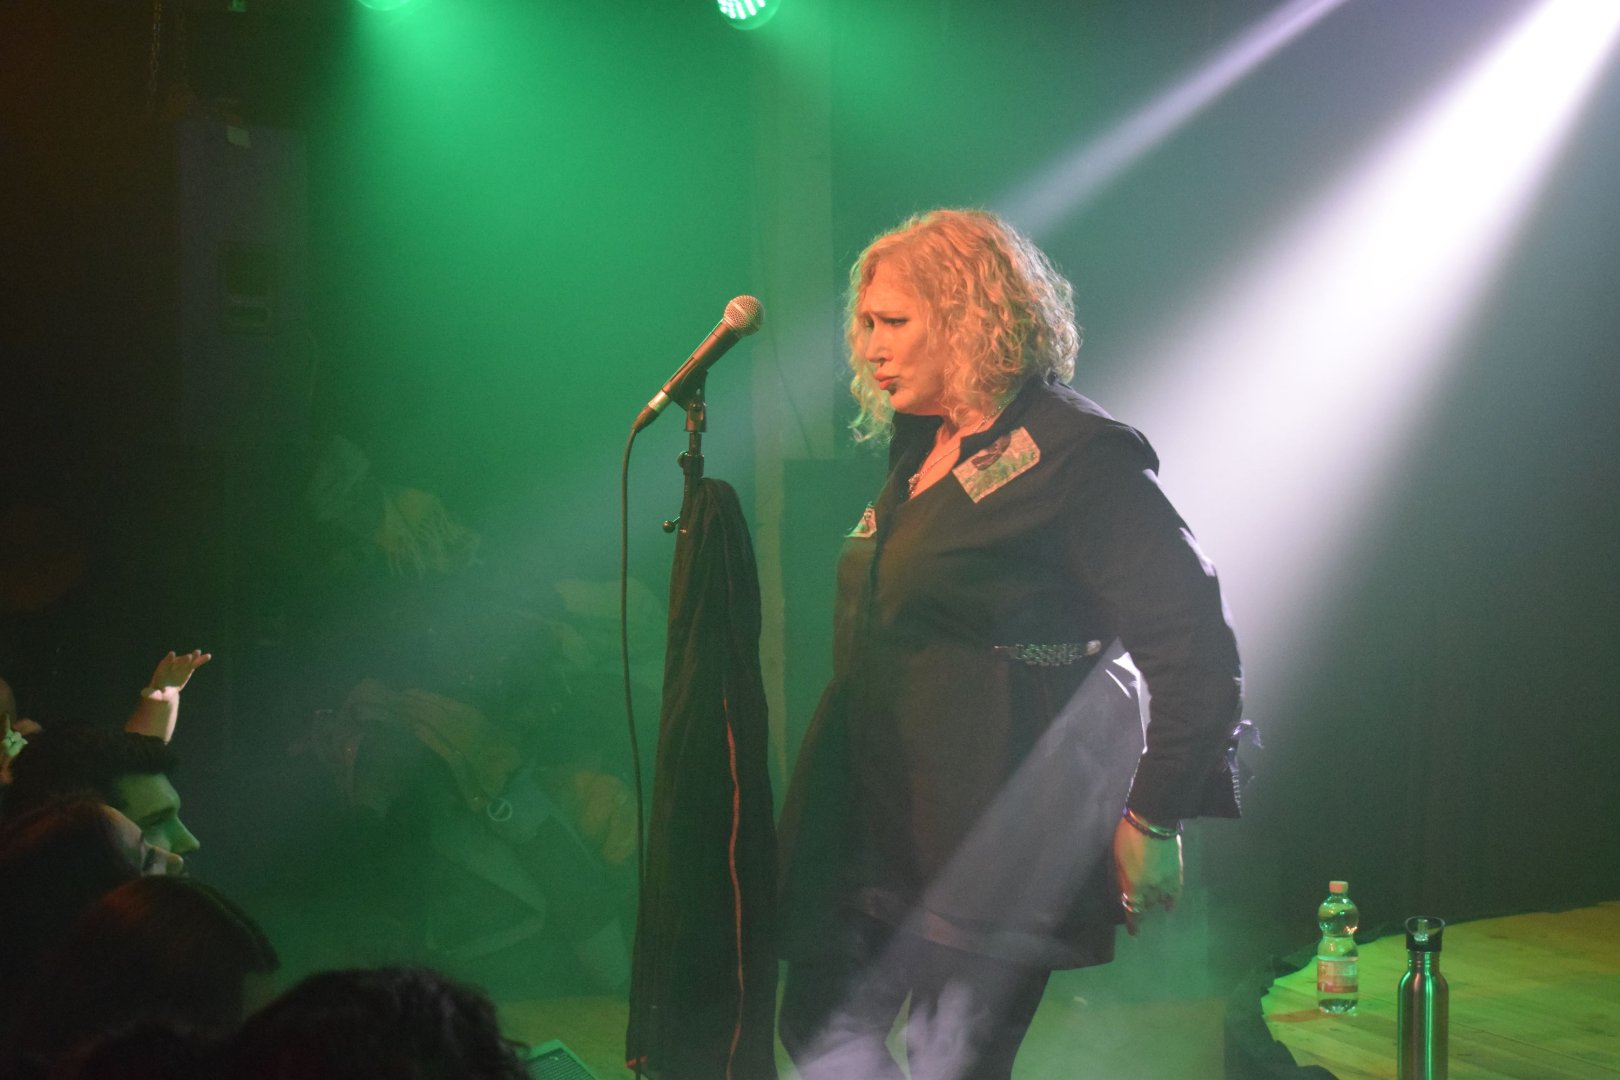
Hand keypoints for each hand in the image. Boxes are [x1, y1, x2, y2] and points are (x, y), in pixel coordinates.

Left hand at [145, 650, 212, 697]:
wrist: (165, 691)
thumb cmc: (159, 694)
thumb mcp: (155, 695)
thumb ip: (150, 693)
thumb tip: (143, 693)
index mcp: (162, 671)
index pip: (165, 663)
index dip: (168, 659)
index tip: (172, 654)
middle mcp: (171, 666)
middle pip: (177, 662)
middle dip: (183, 659)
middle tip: (189, 656)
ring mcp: (180, 667)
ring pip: (187, 661)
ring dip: (193, 657)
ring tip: (198, 652)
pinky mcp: (187, 669)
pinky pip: (194, 664)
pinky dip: (200, 660)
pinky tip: (208, 656)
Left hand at [1112, 816, 1183, 936]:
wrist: (1154, 820)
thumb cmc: (1128, 837)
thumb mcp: (1117, 860)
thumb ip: (1122, 879)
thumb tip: (1126, 893)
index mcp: (1135, 886)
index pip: (1134, 911)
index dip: (1134, 924)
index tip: (1134, 933)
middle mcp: (1152, 889)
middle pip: (1147, 905)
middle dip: (1141, 906)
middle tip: (1137, 906)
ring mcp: (1167, 882)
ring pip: (1161, 900)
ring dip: (1154, 901)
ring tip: (1151, 902)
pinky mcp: (1178, 873)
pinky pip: (1176, 893)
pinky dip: (1172, 901)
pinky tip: (1169, 907)